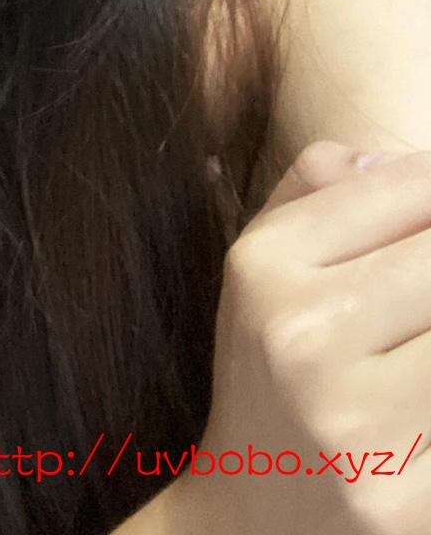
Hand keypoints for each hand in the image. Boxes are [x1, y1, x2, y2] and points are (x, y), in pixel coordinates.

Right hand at [171, 139, 430, 533]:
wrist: (249, 517)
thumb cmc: (272, 367)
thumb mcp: (265, 264)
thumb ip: (319, 187)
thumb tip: (409, 162)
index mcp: (266, 268)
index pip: (406, 188)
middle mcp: (303, 338)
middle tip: (421, 296)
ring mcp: (355, 426)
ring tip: (418, 333)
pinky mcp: (401, 503)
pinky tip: (421, 394)